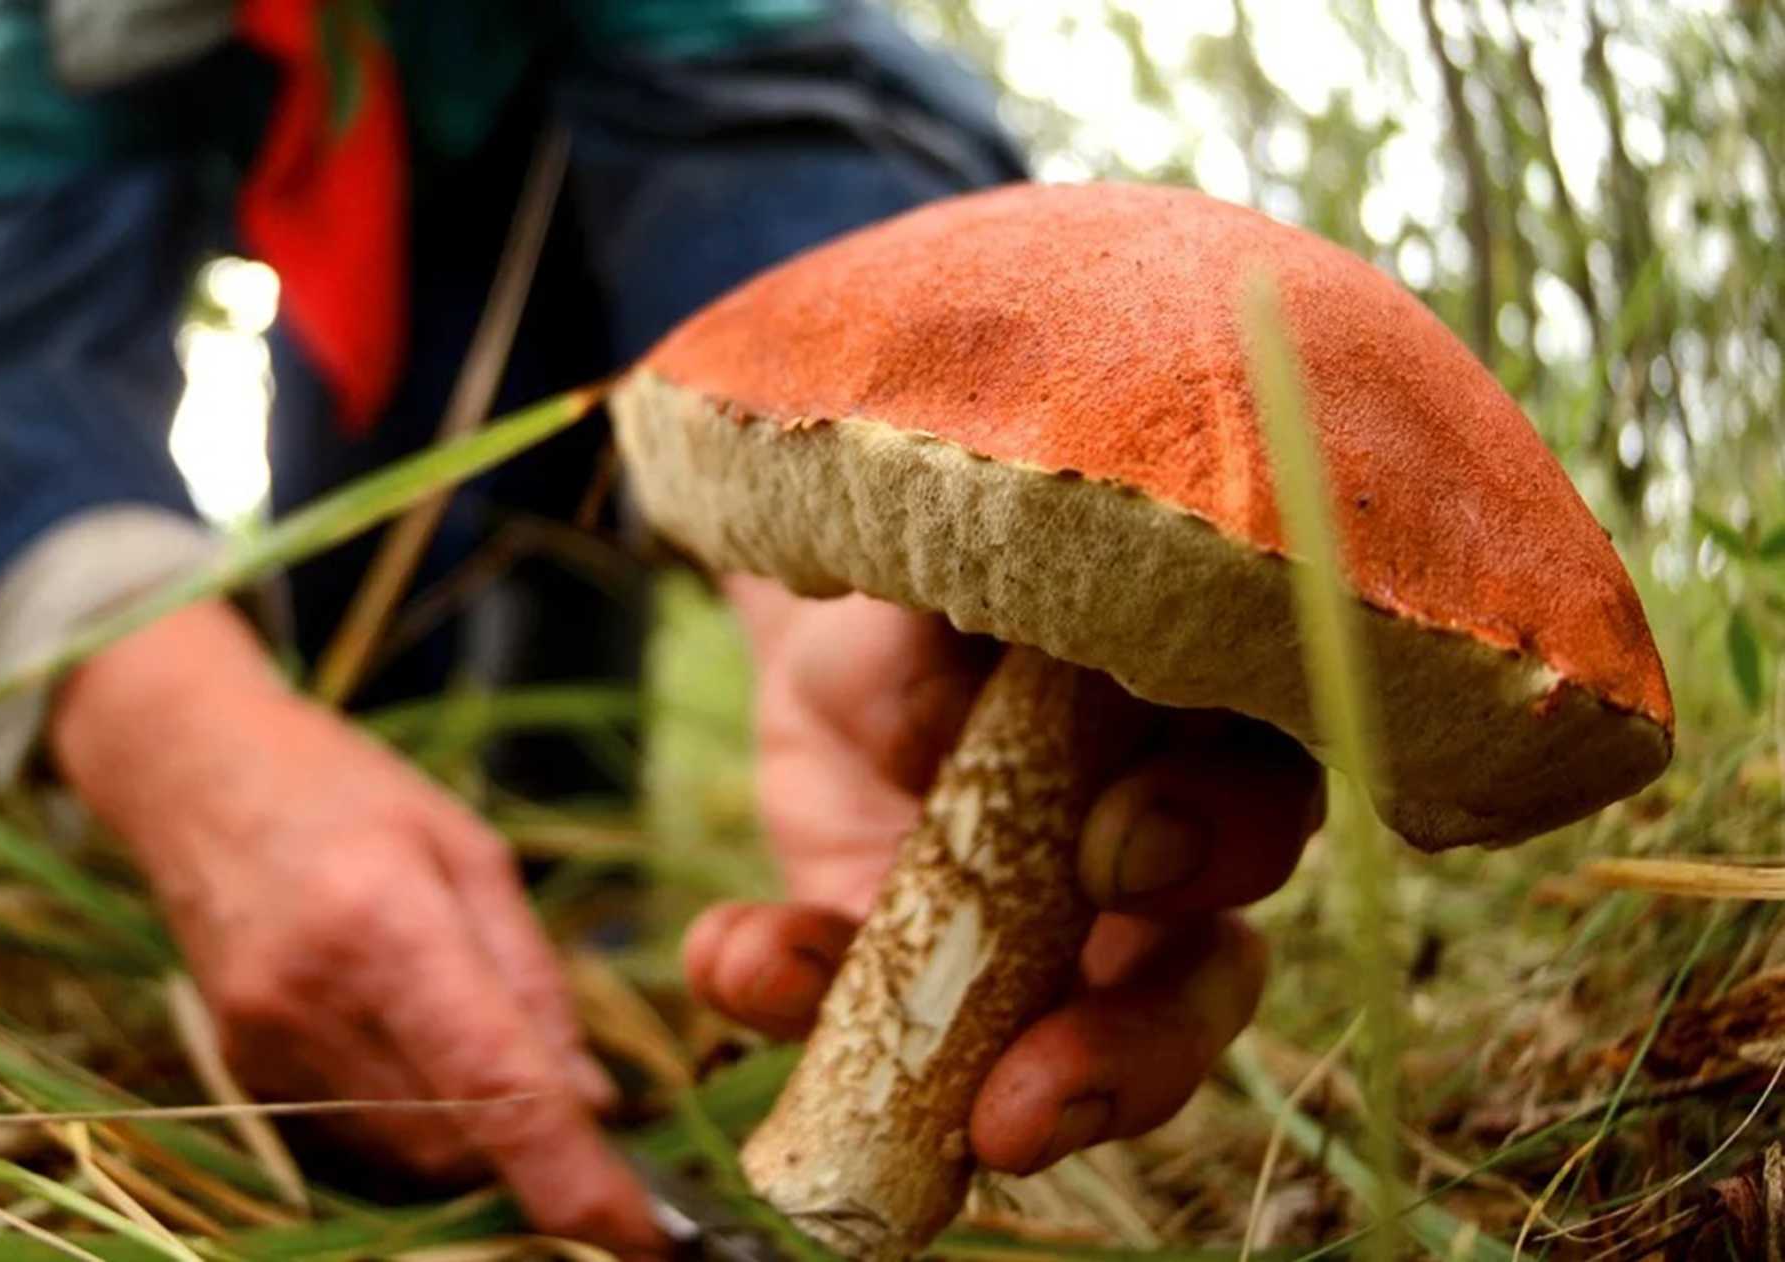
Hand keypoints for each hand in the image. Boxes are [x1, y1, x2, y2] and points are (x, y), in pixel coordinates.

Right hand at [49, 602, 662, 1252]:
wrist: (193, 772)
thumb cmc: (349, 790)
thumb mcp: (469, 851)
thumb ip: (532, 980)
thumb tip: (593, 1103)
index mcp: (385, 922)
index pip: (493, 1086)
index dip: (573, 1177)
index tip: (644, 1233)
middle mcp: (315, 998)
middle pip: (455, 1141)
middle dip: (531, 1147)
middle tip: (576, 1101)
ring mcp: (264, 1043)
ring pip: (407, 1155)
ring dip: (471, 1137)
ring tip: (480, 1043)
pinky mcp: (240, 1069)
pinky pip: (354, 1135)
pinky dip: (410, 1117)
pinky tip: (411, 1042)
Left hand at [688, 577, 1322, 1172]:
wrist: (846, 618)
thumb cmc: (959, 571)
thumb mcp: (984, 560)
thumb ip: (1025, 607)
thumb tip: (1019, 642)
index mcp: (1208, 736)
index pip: (1261, 807)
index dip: (1214, 847)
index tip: (1118, 859)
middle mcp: (1159, 871)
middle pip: (1194, 989)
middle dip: (1122, 1058)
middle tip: (1024, 1105)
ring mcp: (1046, 950)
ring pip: (1065, 1053)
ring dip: (984, 1097)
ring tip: (892, 1117)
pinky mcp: (925, 985)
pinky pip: (867, 1026)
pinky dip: (787, 992)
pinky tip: (736, 956)